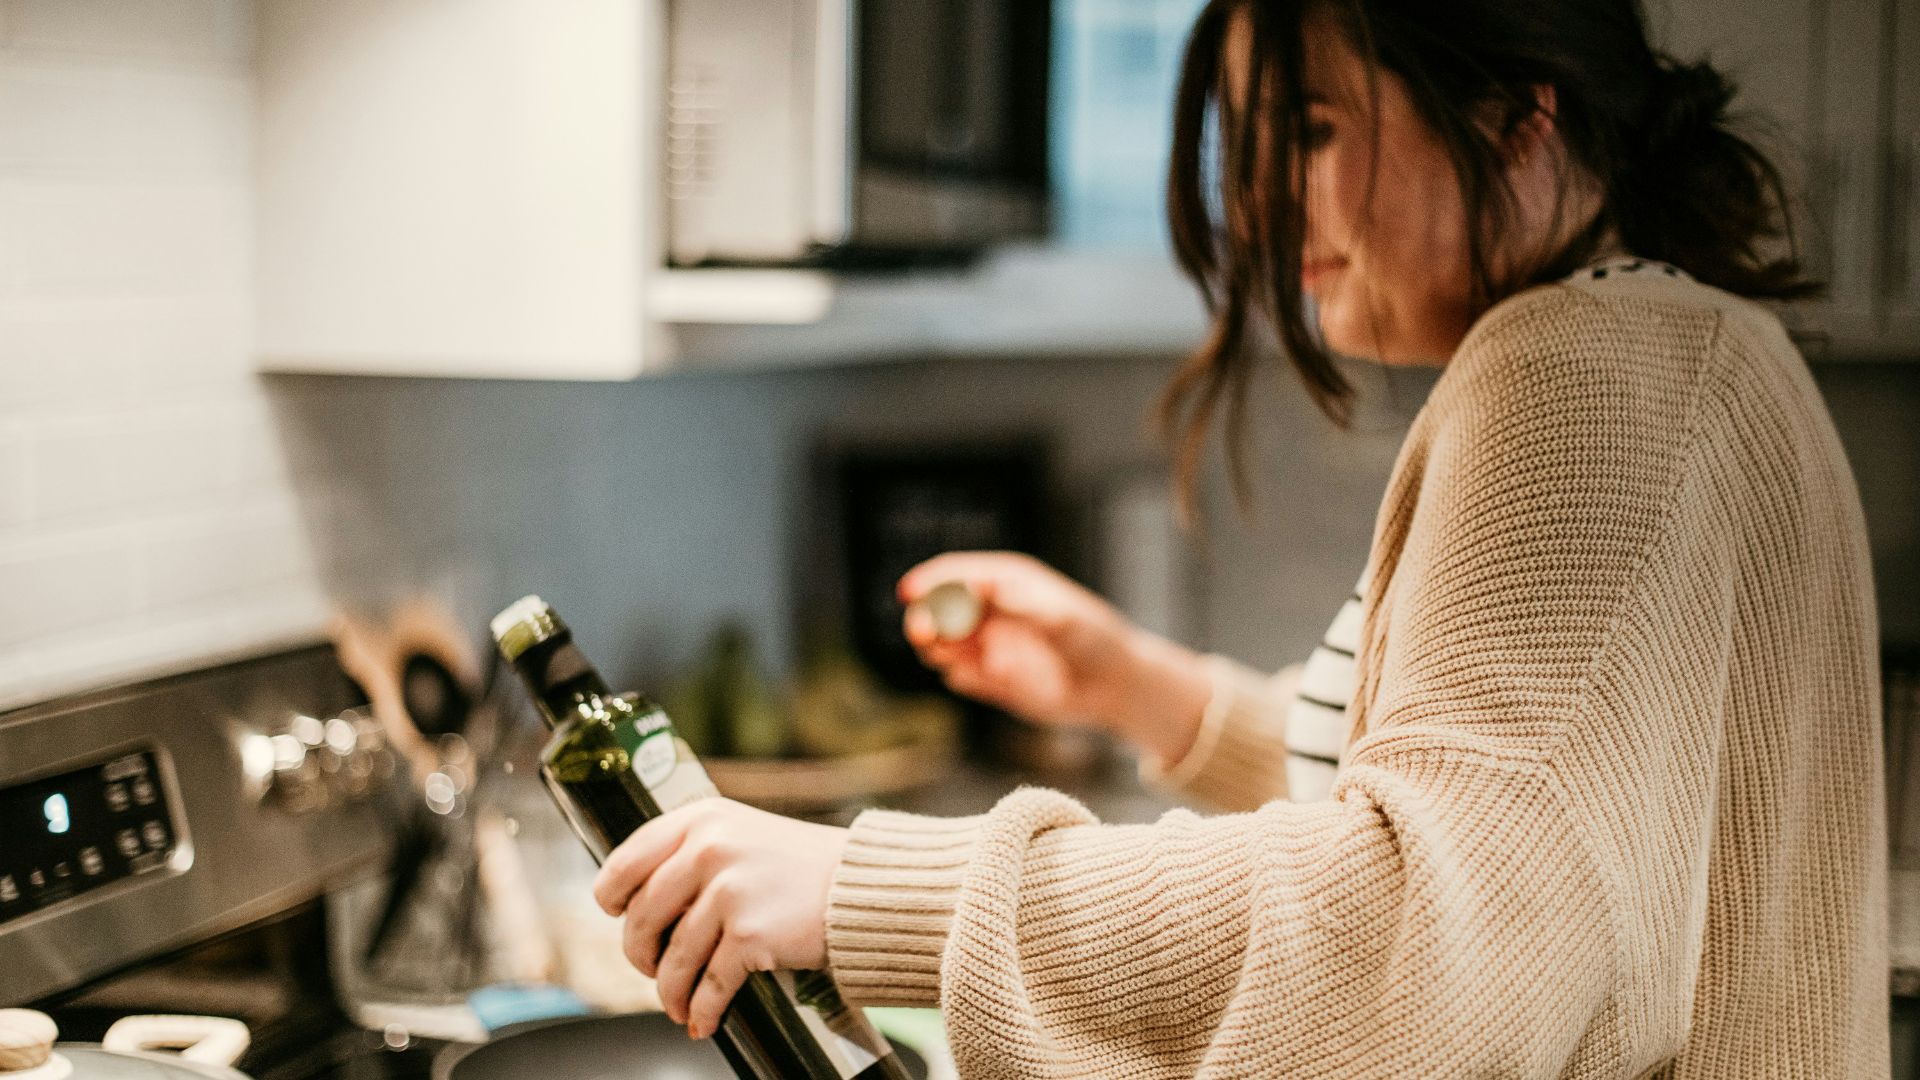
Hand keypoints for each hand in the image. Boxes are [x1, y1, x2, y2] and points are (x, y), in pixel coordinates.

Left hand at [592, 799, 847, 1039]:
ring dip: (669, 992)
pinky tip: (703, 1019)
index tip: (616, 914)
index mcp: (701, 818)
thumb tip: (640, 900)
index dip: (611, 897)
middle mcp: (709, 848)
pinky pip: (708, 985)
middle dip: (640, 954)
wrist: (861, 887)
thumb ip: (693, 852)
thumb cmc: (801, 866)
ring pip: (672, 959)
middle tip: (652, 968)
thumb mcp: (740, 833)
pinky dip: (702, 1009)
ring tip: (677, 1005)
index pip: (625, 862)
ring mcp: (728, 891)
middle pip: (640, 917)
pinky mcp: (749, 934)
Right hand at [899, 552, 1211, 762]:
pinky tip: (986, 680)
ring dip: (937, 649)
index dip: (930, 582)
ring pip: (943, 644)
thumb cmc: (1096, 642)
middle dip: (925, 619)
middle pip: (940, 609)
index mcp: (1006, 583)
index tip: (910, 594)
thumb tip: (980, 588)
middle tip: (923, 635)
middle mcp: (991, 612)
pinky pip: (961, 677)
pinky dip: (962, 678)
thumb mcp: (1062, 618)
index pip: (956, 575)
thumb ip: (1020, 604)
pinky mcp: (992, 679)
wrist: (1116, 686)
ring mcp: (989, 645)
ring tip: (952, 658)